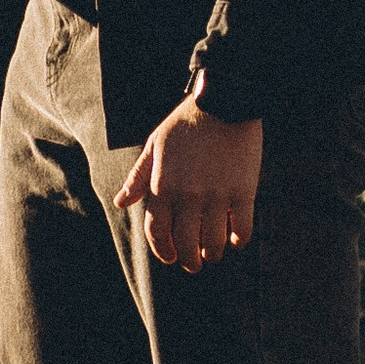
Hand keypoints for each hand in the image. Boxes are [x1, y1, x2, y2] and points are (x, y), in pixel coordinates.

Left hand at [114, 99, 261, 273]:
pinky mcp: (243, 192)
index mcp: (164, 186)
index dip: (163, 251)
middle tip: (194, 262)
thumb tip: (121, 203)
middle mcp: (189, 196)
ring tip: (213, 253)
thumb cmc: (186, 124)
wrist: (224, 101)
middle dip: (189, 261)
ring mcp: (217, 196)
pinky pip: (242, 230)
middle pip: (186, 246)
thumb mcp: (155, 145)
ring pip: (214, 244)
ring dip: (213, 254)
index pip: (158, 233)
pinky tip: (235, 238)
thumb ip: (139, 178)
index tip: (170, 257)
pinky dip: (238, 240)